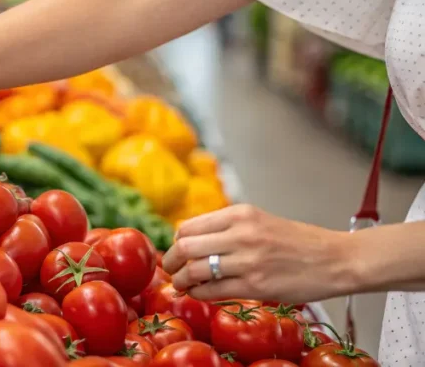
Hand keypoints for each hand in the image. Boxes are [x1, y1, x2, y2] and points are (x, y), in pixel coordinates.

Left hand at [161, 204, 355, 302]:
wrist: (336, 259)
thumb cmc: (297, 242)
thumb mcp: (259, 221)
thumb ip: (227, 228)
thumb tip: (189, 240)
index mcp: (240, 214)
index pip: (188, 226)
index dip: (176, 242)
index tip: (177, 251)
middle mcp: (241, 233)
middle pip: (184, 246)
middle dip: (171, 261)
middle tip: (171, 270)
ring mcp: (248, 260)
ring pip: (195, 270)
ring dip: (181, 280)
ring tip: (182, 284)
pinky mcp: (255, 285)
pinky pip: (212, 291)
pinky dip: (198, 293)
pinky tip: (199, 293)